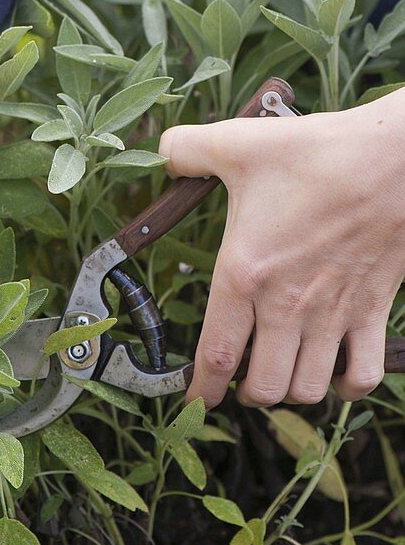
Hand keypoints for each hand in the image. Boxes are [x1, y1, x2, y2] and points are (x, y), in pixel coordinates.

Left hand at [159, 90, 404, 408]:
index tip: (194, 400)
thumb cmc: (314, 153)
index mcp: (245, 272)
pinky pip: (363, 376)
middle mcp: (287, 305)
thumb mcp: (236, 144)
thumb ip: (186, 149)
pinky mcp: (372, 310)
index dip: (201, 388)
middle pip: (262, 386)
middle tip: (237, 381)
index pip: (216, 354)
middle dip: (244, 394)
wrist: (390, 159)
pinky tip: (334, 373)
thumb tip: (162, 153)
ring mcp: (333, 313)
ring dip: (290, 390)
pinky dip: (347, 386)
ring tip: (279, 374)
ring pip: (307, 388)